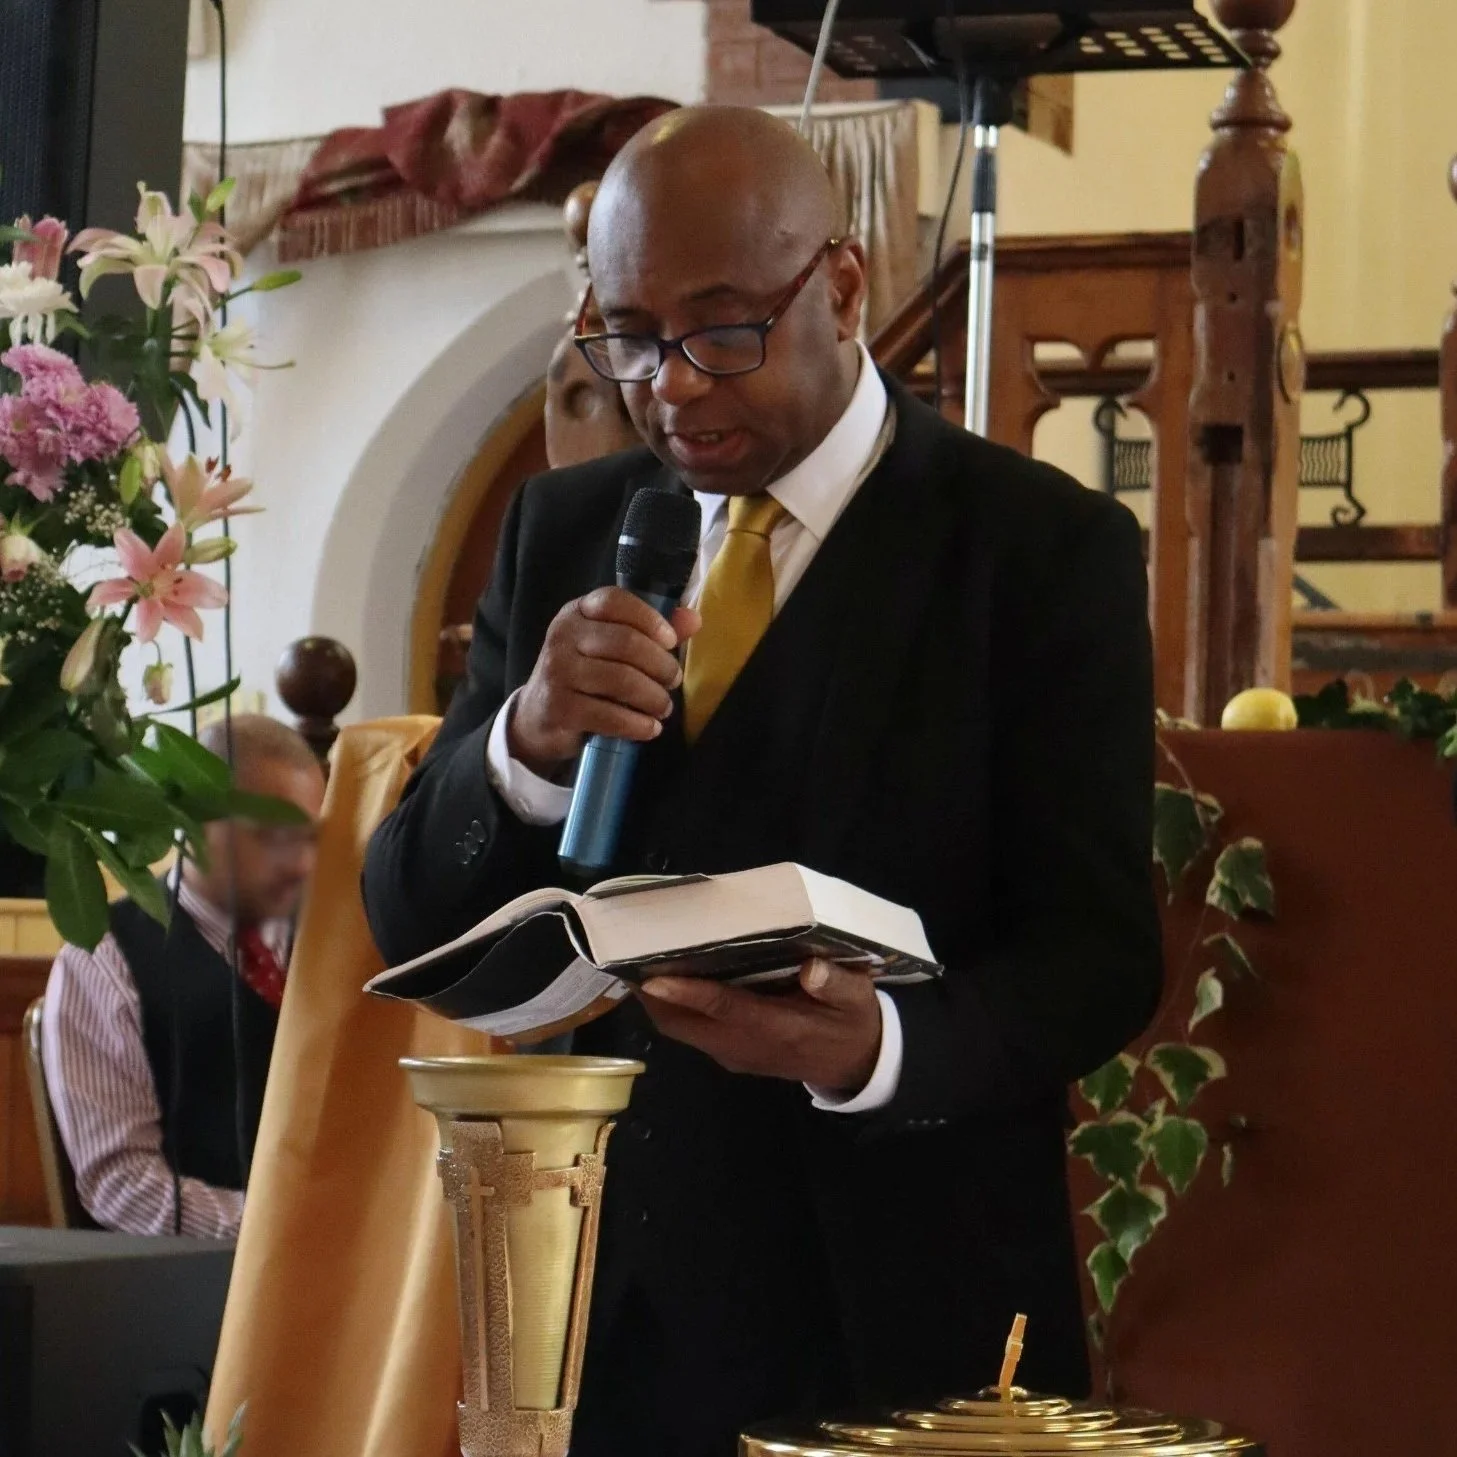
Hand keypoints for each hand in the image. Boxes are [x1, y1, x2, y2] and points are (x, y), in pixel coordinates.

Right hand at [509, 588, 700, 773]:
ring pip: (621, 680)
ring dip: (653, 697)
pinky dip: (638, 724)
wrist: (538, 716)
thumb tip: (693, 619)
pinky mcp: (559, 708)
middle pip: (626, 642)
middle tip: (674, 681)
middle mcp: (563, 636)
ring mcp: (558, 672)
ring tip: (663, 707)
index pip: (615, 600)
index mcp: (577, 613)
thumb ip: (650, 632)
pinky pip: (609, 715)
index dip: (649, 618)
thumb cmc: (585, 676)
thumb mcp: (610, 647)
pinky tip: (650, 728)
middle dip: (661, 665)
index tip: (671, 642)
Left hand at [637, 959, 881, 1094]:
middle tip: (629, 953)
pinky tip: (668, 977)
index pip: (723, 1009)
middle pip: (682, 1024)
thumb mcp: (856, 998)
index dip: (687, 993)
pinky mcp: (730, 1053)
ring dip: (656, 1001)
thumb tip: (811, 968)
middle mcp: (744, 1045)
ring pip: (680, 1029)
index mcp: (775, 1028)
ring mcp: (733, 1053)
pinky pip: (690, 1032)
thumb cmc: (852, 1022)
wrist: (856, 1064)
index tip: (652, 978)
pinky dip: (672, 1007)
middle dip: (652, 994)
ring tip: (638, 959)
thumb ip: (836, 983)